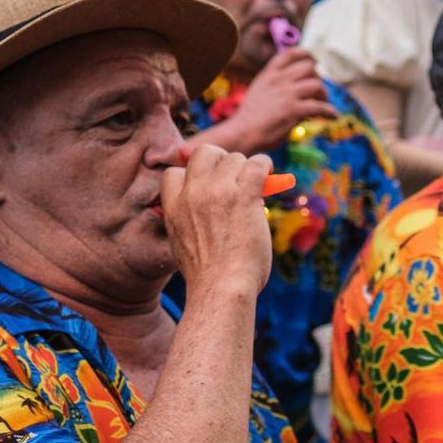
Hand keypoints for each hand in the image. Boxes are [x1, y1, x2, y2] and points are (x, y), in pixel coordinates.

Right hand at [159, 145, 273, 299]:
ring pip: (235, 159)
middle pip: (204, 153)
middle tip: (235, 177)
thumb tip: (210, 213)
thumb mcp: (182, 245)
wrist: (221, 288)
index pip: (174, 173)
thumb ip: (189, 223)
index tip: (207, 184)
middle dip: (221, 160)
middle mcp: (192, 194)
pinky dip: (264, 166)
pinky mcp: (243, 195)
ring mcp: (217, 191)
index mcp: (173, 207)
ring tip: (255, 187)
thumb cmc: (207, 277)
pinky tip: (268, 176)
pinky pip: (257, 164)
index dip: (192, 175)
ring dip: (247, 170)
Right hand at [204, 49, 335, 153]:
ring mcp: (287, 94)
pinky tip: (333, 116)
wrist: (241, 133)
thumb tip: (294, 89)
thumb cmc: (249, 119)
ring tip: (324, 103)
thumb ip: (274, 86)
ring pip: (317, 85)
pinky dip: (330, 111)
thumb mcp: (259, 92)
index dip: (304, 54)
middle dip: (317, 77)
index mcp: (268, 74)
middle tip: (318, 91)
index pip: (289, 54)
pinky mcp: (294, 110)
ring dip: (324, 94)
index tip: (314, 60)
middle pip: (308, 67)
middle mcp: (279, 80)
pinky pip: (320, 107)